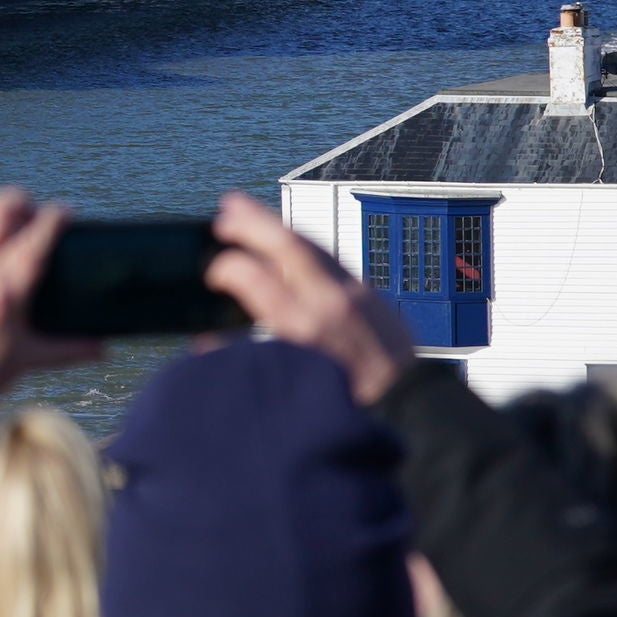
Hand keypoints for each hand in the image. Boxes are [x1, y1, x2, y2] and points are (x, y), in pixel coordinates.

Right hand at [207, 189, 412, 407]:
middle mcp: (330, 303)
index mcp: (304, 329)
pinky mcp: (371, 294)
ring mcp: (355, 294)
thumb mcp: (291, 382)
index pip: (256, 279)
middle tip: (224, 210)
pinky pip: (330, 258)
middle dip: (251, 223)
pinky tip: (287, 241)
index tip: (211, 270)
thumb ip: (249, 357)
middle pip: (287, 246)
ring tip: (246, 211)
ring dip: (276, 225)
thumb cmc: (346, 402)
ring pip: (312, 245)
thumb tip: (206, 341)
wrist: (410, 407)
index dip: (226, 268)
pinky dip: (302, 244)